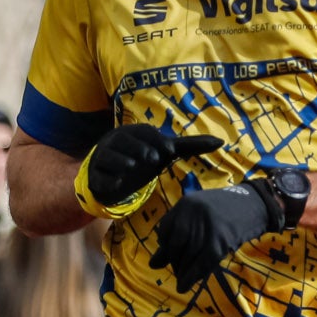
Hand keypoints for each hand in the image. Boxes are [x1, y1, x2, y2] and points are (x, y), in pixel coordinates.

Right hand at [83, 123, 220, 211]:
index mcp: (133, 132)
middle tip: (151, 158)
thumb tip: (221, 142)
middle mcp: (115, 141)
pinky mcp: (95, 176)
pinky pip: (98, 176)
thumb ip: (191, 146)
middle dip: (138, 149)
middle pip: (124, 141)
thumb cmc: (144, 157)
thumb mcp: (166, 152)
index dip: (155, 140)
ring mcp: (103, 158)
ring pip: (109, 156)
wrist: (112, 174)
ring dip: (121, 161)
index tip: (168, 150)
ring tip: (132, 168)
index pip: (143, 133)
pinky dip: (107, 179)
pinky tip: (117, 183)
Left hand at [148, 182, 273, 290]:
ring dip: (181, 272)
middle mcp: (192, 214)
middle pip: (174, 245)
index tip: (169, 256)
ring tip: (183, 278)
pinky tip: (184, 287)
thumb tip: (153, 264)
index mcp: (185, 204)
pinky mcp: (219, 241)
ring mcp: (206, 227)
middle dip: (174, 261)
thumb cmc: (228, 210)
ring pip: (186, 256)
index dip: (164, 247)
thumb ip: (178, 233)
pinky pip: (200, 264)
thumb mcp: (200, 214)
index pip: (164, 230)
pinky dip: (190, 278)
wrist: (257, 204)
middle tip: (178, 270)